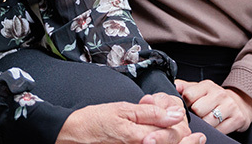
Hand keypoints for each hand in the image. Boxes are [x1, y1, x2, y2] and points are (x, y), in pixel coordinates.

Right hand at [56, 102, 205, 143]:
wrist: (73, 136)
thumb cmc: (94, 122)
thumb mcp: (122, 110)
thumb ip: (150, 113)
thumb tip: (175, 114)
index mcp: (142, 138)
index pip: (177, 131)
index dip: (178, 119)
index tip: (170, 110)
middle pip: (176, 141)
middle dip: (178, 129)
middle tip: (169, 118)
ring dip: (169, 134)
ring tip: (162, 123)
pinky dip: (157, 138)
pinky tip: (150, 132)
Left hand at [174, 79, 251, 134]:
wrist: (239, 103)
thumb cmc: (213, 98)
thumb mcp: (199, 89)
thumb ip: (184, 87)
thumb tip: (172, 85)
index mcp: (207, 86)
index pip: (189, 95)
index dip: (185, 104)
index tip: (188, 107)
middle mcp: (219, 94)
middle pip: (198, 110)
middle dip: (195, 116)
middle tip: (197, 116)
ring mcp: (230, 106)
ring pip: (208, 121)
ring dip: (204, 125)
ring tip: (206, 121)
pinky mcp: (238, 118)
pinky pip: (220, 130)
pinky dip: (215, 131)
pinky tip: (215, 126)